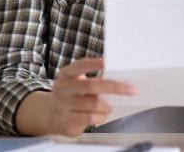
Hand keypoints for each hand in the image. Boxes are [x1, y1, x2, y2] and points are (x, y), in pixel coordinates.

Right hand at [17, 57, 136, 136]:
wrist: (52, 114)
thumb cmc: (73, 94)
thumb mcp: (77, 82)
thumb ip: (93, 79)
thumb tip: (120, 80)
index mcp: (66, 74)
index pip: (80, 65)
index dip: (94, 64)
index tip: (109, 62)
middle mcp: (62, 89)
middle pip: (90, 86)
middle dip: (114, 87)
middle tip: (131, 89)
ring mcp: (63, 106)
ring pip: (93, 105)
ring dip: (107, 106)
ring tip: (110, 106)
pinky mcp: (67, 121)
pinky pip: (90, 119)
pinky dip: (101, 117)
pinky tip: (101, 115)